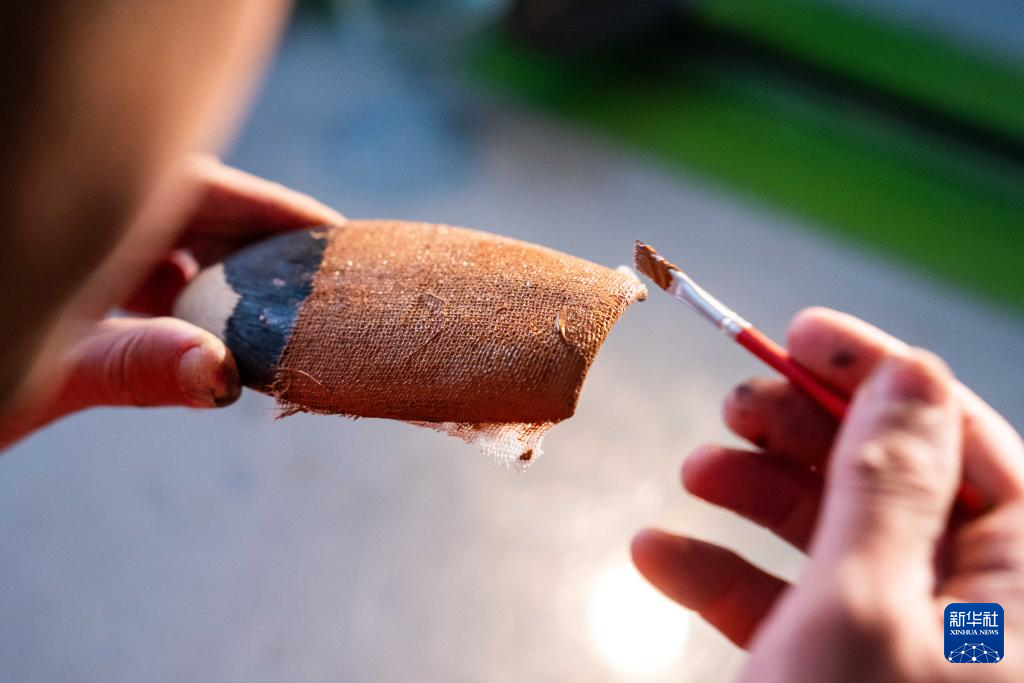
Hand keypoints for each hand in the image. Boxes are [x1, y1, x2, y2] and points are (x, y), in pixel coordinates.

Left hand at [0, 155, 343, 450]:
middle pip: (201, 217)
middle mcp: (88, 221)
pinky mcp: (82, 299)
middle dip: (265, 251)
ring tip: (290, 316)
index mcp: (81, 210)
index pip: (203, 188)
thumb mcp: (39, 367)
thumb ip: (134, 364)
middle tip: (328, 284)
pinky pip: (157, 290)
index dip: (275, 211)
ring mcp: (85, 259)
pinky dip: (197, 313)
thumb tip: (225, 375)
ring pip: (180, 255)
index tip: (335, 235)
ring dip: (234, 287)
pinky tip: (225, 340)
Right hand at [632, 307, 1023, 680]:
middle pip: (892, 479)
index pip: (962, 440)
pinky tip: (662, 556)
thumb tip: (909, 376)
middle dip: (803, 432)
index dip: (882, 375)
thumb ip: (889, 486)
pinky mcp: (839, 670)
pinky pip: (789, 602)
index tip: (806, 333)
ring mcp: (904, 643)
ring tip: (694, 470)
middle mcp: (971, 608)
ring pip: (834, 534)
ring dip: (754, 494)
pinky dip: (723, 575)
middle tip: (738, 404)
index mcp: (1018, 585)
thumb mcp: (861, 606)